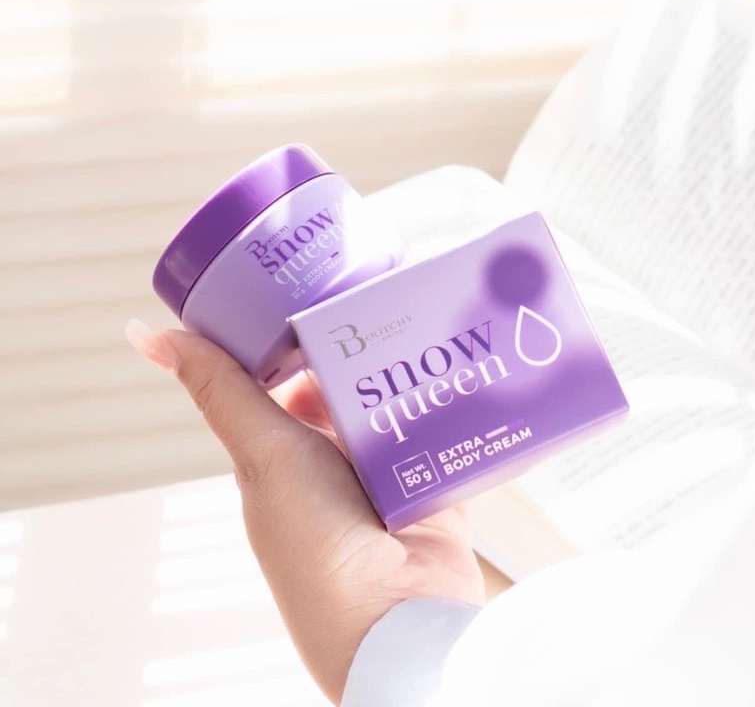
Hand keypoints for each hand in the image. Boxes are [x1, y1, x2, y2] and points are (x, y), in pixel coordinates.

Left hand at [126, 321, 484, 703]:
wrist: (397, 620)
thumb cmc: (316, 545)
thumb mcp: (263, 453)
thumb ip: (221, 389)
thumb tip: (146, 336)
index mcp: (282, 454)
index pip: (285, 379)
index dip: (296, 335)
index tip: (315, 285)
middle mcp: (331, 461)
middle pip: (345, 385)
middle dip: (361, 346)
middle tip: (381, 294)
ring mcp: (382, 474)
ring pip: (394, 402)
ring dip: (407, 372)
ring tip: (422, 321)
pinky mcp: (430, 483)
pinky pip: (439, 431)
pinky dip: (445, 405)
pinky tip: (458, 366)